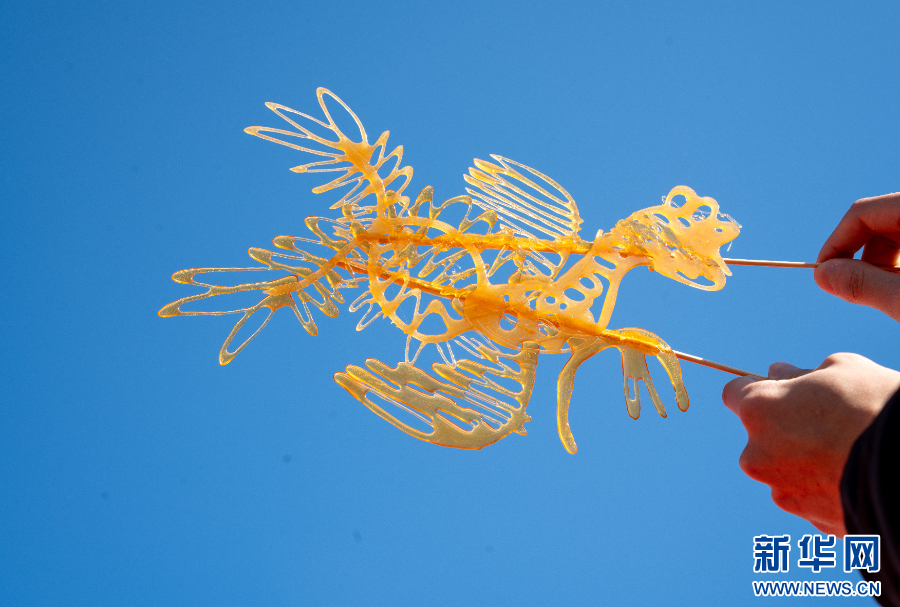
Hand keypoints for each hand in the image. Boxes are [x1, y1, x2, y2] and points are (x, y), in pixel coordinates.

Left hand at [722, 353, 899, 535]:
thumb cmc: (877, 407)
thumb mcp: (841, 370)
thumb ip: (799, 374)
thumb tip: (777, 372)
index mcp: (759, 411)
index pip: (734, 393)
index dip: (756, 388)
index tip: (778, 388)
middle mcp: (758, 455)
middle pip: (760, 436)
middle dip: (784, 428)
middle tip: (828, 421)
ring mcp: (783, 492)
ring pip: (785, 470)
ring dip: (806, 462)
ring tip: (850, 452)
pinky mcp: (811, 521)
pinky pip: (812, 498)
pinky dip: (827, 488)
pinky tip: (857, 478)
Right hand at [815, 192, 899, 321]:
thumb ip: (864, 283)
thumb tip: (822, 275)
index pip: (863, 212)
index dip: (836, 244)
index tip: (824, 275)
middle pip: (879, 222)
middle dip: (864, 259)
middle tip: (864, 292)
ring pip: (895, 234)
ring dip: (884, 265)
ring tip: (893, 296)